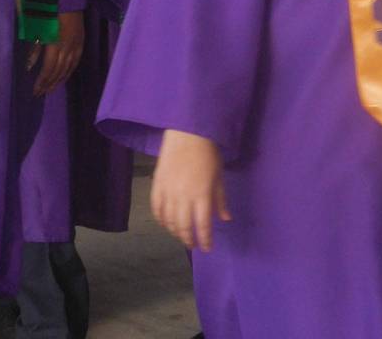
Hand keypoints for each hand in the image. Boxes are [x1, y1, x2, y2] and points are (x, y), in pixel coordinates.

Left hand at [27, 11, 84, 95]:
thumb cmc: (48, 13)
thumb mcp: (37, 31)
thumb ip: (35, 50)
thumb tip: (29, 67)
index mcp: (56, 45)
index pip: (49, 70)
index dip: (42, 82)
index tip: (35, 91)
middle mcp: (68, 48)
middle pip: (59, 71)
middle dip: (49, 84)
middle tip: (41, 93)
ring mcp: (76, 46)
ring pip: (68, 69)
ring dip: (59, 80)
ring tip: (50, 89)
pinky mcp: (81, 42)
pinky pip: (76, 62)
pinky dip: (69, 71)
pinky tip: (64, 76)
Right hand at [151, 129, 231, 251]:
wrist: (187, 133)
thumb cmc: (208, 152)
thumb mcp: (219, 176)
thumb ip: (220, 199)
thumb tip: (225, 219)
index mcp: (202, 196)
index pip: (203, 226)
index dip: (205, 240)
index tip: (207, 248)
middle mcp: (184, 197)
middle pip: (183, 227)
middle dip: (188, 239)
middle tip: (193, 244)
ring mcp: (168, 191)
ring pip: (168, 220)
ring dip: (174, 231)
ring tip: (180, 234)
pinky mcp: (157, 184)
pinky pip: (156, 208)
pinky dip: (160, 218)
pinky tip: (164, 223)